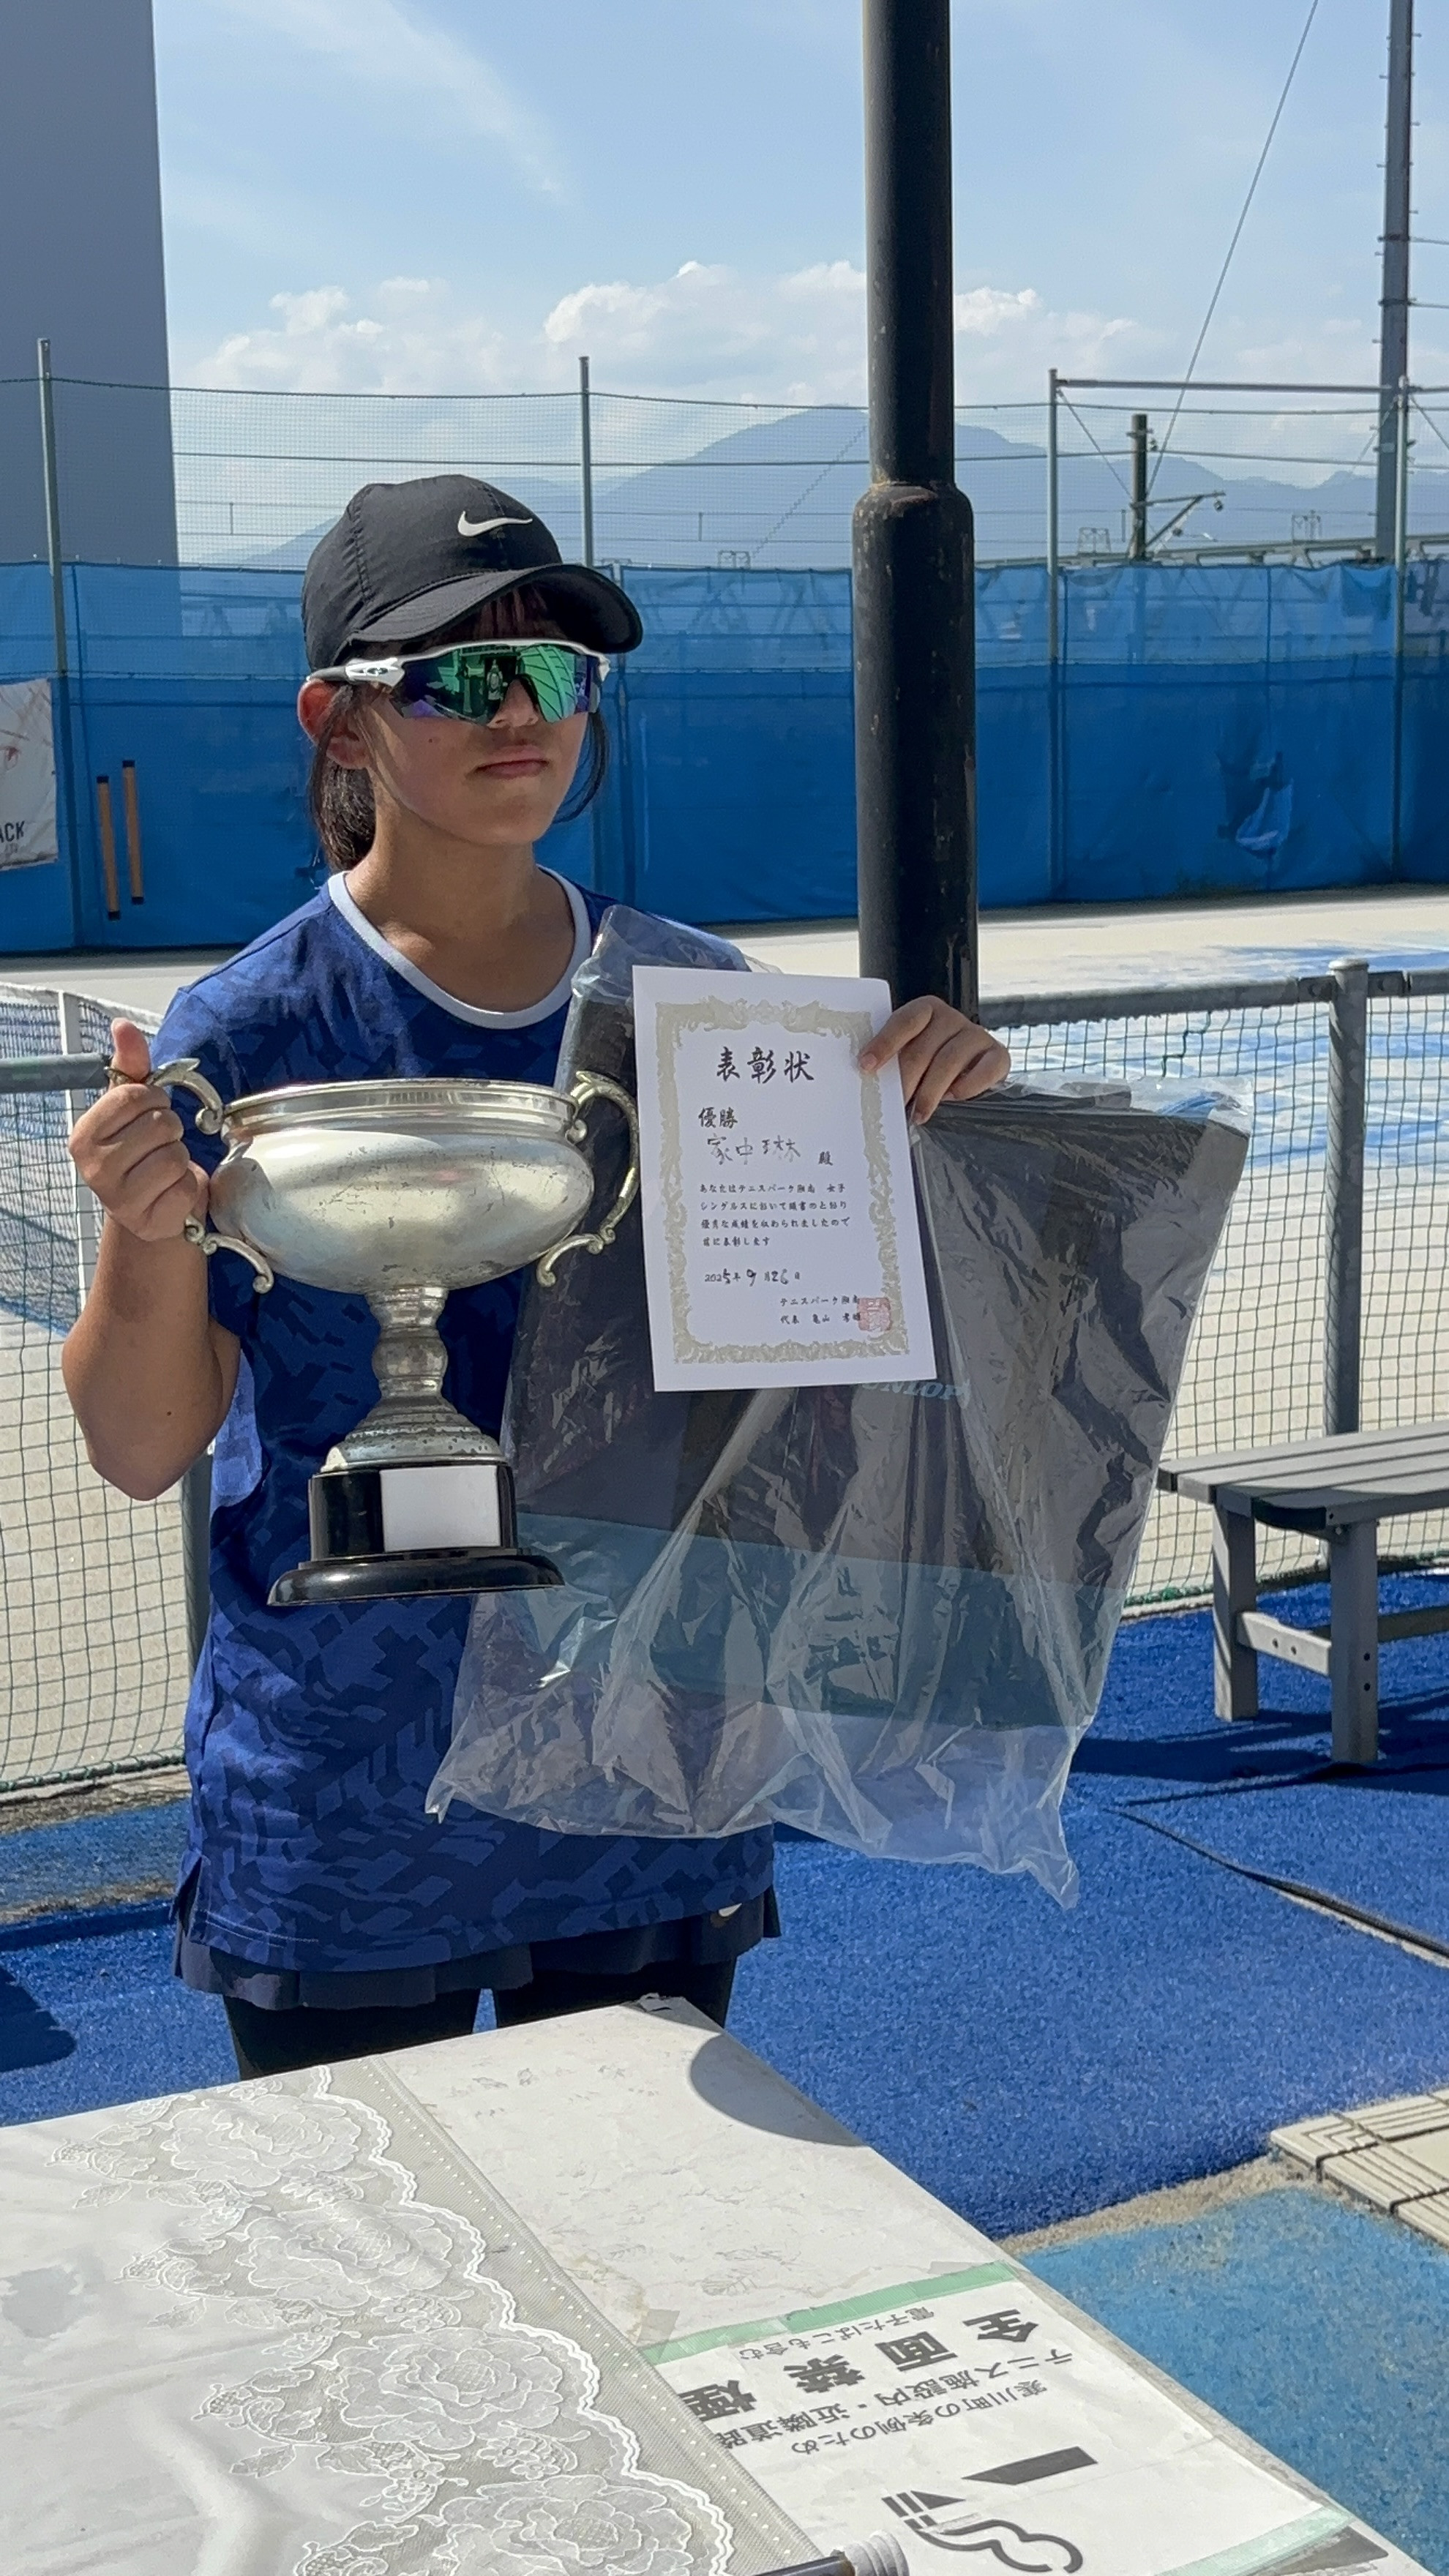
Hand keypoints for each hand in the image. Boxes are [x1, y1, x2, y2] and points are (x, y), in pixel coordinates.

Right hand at [67, 1020, 209, 1243]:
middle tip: (158, 1145)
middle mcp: (94, 1167)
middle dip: (170, 1130)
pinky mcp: (150, 1220)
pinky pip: (187, 1186)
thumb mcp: (132, 1108)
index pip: (134, 1096)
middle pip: (161, 1125)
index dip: (153, 1100)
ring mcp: (120, 1198)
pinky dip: (189, 1185)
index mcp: (84, 1134)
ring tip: (164, 1169)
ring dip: (180, 1158)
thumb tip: (123, 1026)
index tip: (149, 1113)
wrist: (148, 1209)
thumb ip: (130, 1067)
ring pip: (175, 1156)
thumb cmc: (139, 1152)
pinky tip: (171, 1191)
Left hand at [859, 997, 1010, 1121]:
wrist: (967, 1061)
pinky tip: (952, 1097)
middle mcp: (952, 1017)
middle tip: (896, 1103)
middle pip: (924, 1049)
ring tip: (919, 1114)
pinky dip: (967, 1087)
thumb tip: (868, 1077)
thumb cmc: (929, 1058)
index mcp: (926, 1009)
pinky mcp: (998, 1054)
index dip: (885, 1043)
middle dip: (907, 1080)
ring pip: (950, 1062)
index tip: (866, 1066)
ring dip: (931, 1092)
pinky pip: (985, 1071)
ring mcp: (976, 1035)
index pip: (905, 1022)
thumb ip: (894, 1059)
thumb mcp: (909, 1052)